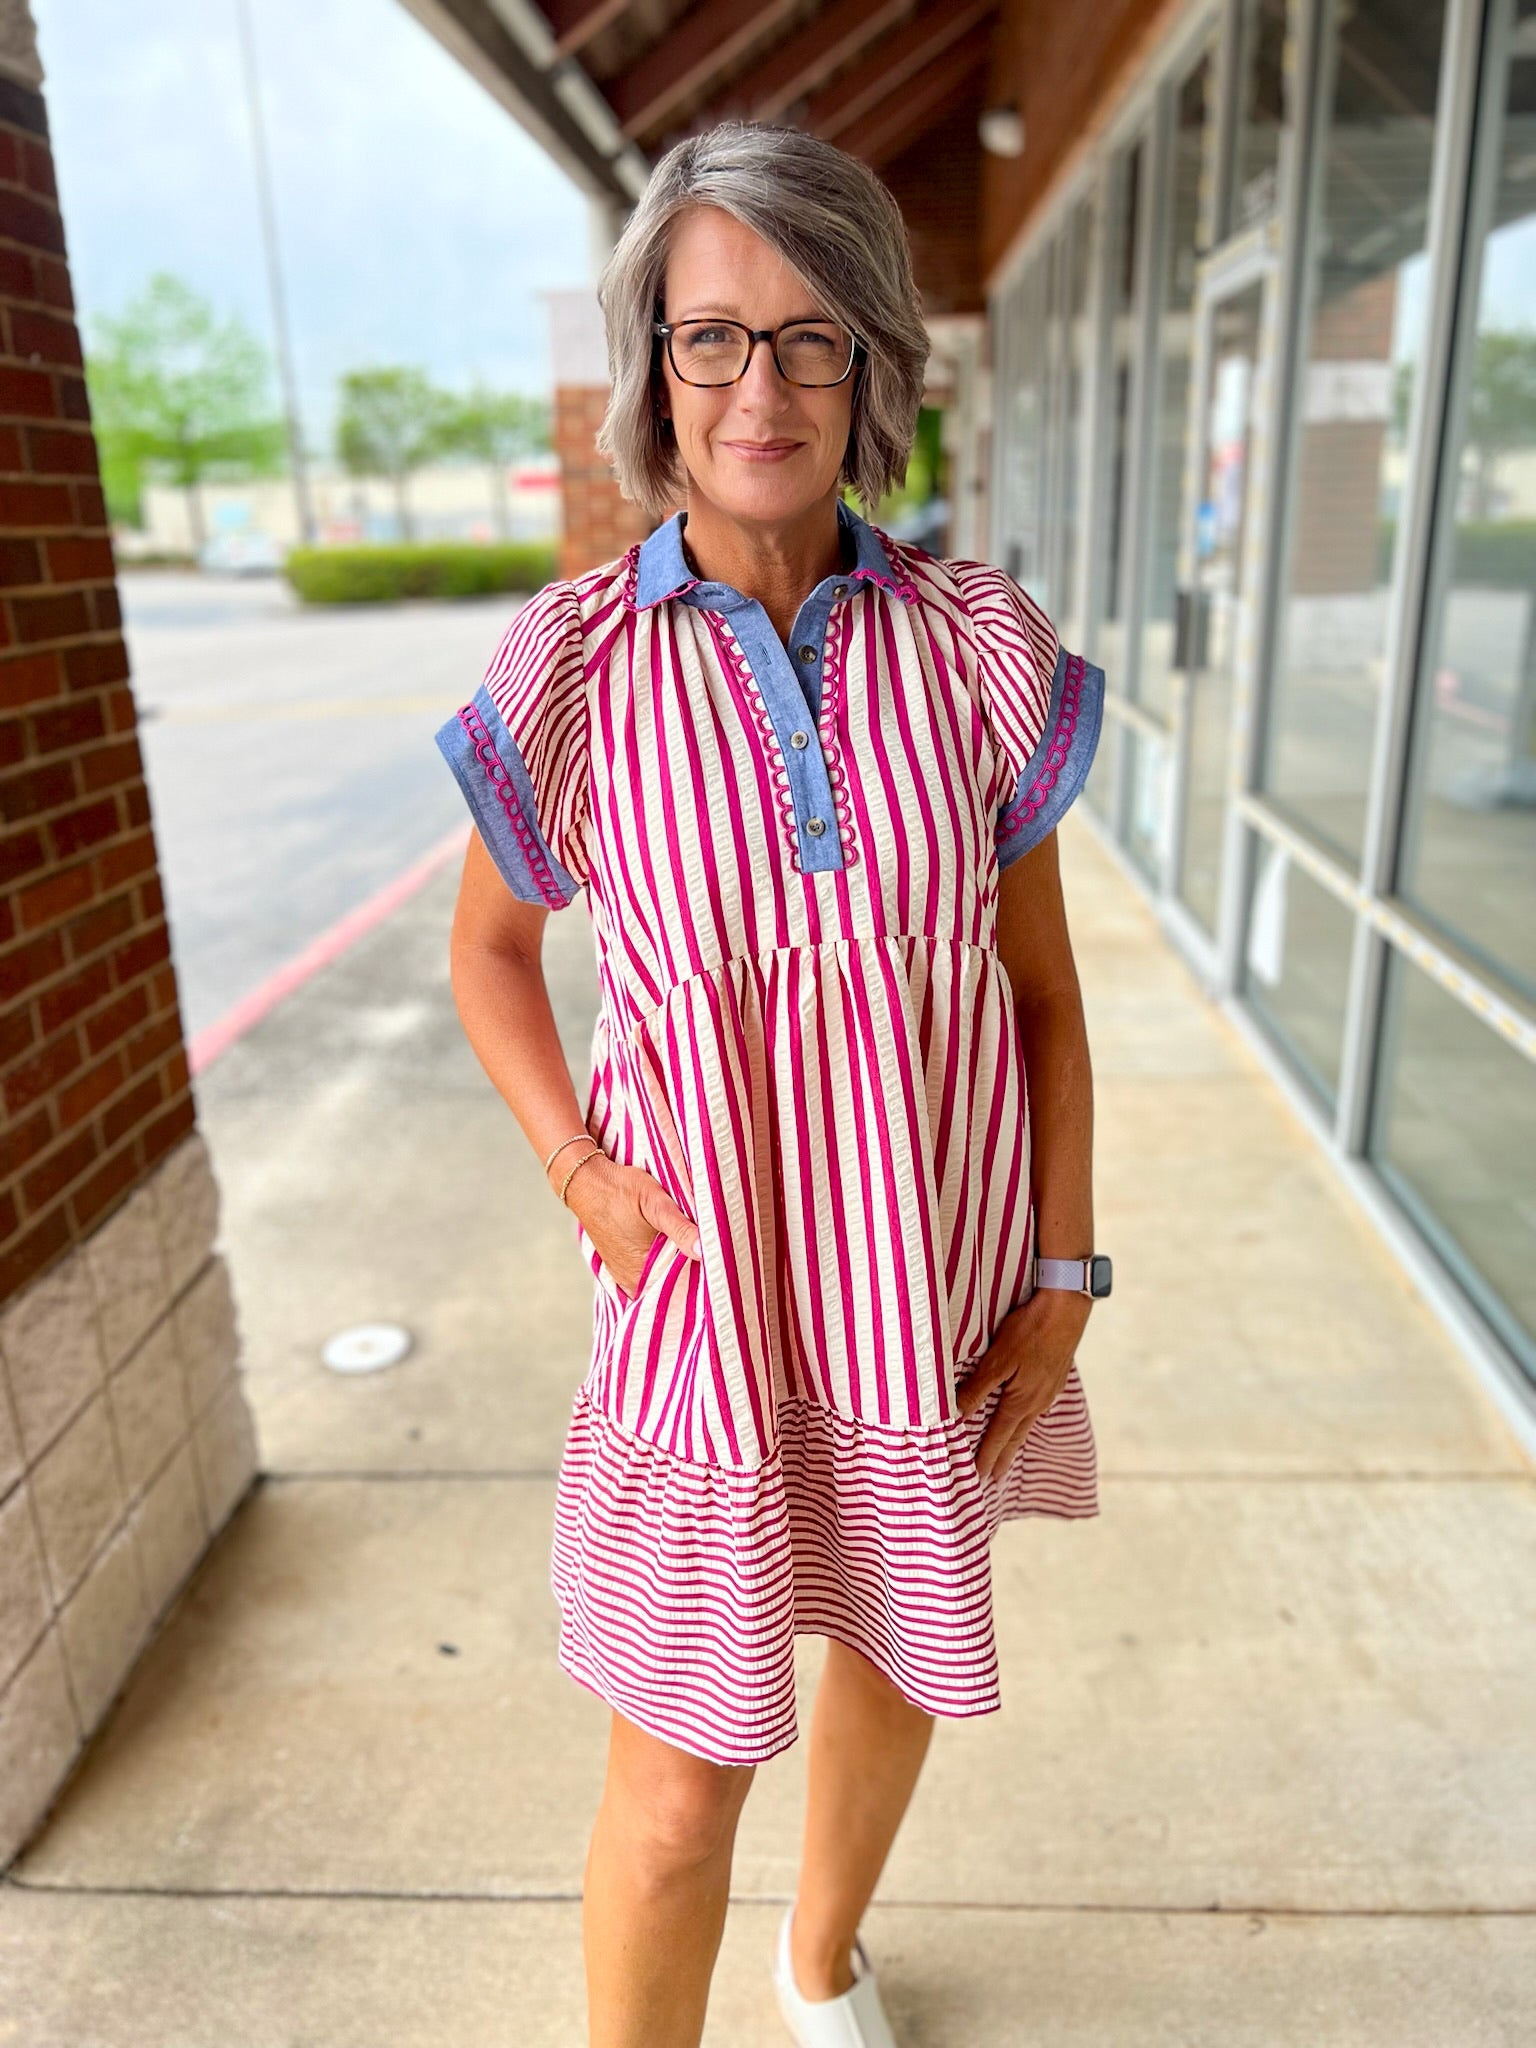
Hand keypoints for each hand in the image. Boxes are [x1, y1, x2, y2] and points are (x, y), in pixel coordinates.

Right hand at [560, 1152, 700, 1299]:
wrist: (585, 1181)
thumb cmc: (619, 1189)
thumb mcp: (655, 1203)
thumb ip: (680, 1228)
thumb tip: (704, 1251)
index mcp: (640, 1274)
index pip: (685, 1287)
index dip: (704, 1275)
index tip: (720, 1261)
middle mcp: (631, 1282)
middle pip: (674, 1284)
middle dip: (693, 1271)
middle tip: (713, 1251)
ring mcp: (624, 1276)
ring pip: (661, 1279)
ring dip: (677, 1267)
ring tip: (693, 1247)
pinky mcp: (620, 1267)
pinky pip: (648, 1274)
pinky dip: (661, 1264)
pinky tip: (671, 1248)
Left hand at [955, 1287, 1092, 1483]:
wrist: (1067, 1308)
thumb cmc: (1030, 1330)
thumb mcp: (998, 1359)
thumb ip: (978, 1388)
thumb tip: (957, 1414)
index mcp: (1021, 1401)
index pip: (998, 1437)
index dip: (986, 1457)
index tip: (978, 1478)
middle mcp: (1037, 1402)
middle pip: (1015, 1437)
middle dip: (1002, 1458)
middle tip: (993, 1479)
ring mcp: (1049, 1391)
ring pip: (1028, 1424)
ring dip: (1015, 1442)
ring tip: (1007, 1456)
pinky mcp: (1055, 1378)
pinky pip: (1037, 1409)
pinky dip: (1027, 1422)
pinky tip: (1027, 1418)